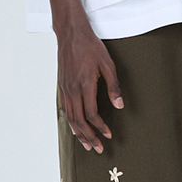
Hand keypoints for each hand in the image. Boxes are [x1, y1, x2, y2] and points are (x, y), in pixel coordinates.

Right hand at [56, 2, 124, 153]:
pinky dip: (70, 122)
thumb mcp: (107, 63)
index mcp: (86, 84)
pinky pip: (65, 109)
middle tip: (98, 148)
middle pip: (79, 121)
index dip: (100, 127)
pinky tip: (75, 128)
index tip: (108, 135)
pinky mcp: (61, 85)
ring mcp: (65, 88)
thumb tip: (120, 105)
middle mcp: (73, 89)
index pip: (92, 114)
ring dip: (79, 133)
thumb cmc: (91, 46)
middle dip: (89, 137)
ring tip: (86, 144)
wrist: (70, 33)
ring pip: (70, 117)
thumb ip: (113, 86)